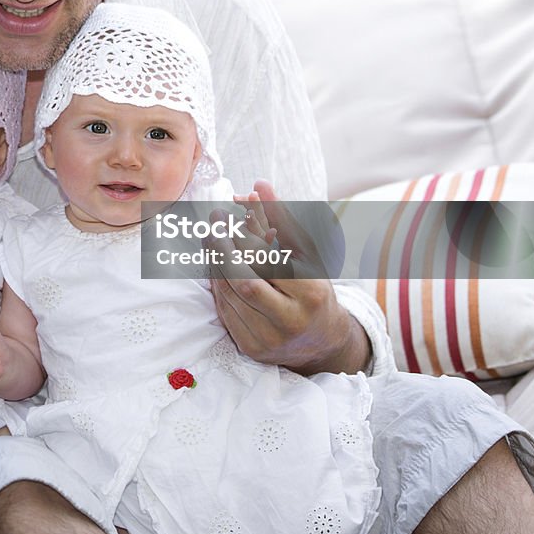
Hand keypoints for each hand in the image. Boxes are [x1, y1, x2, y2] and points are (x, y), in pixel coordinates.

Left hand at [209, 181, 369, 374]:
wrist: (322, 339)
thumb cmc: (313, 286)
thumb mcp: (306, 251)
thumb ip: (281, 217)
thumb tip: (257, 185)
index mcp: (311, 293)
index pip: (268, 260)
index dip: (244, 235)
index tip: (230, 211)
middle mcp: (290, 320)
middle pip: (244, 281)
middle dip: (223, 248)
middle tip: (213, 221)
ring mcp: (269, 339)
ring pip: (229, 294)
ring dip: (215, 262)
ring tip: (211, 235)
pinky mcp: (252, 348)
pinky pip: (224, 310)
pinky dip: (217, 283)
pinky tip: (215, 262)